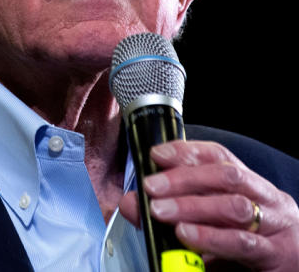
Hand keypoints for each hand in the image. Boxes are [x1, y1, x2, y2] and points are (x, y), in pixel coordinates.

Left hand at [119, 141, 298, 270]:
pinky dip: (211, 237)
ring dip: (193, 206)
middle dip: (184, 178)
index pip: (220, 157)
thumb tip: (131, 203)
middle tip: (151, 186)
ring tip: (161, 211)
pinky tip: (187, 235)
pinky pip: (243, 242)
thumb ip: (170, 213)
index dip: (186, 151)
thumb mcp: (209, 224)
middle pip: (226, 176)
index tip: (156, 154)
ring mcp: (275, 226)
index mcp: (251, 186)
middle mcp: (267, 199)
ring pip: (235, 206)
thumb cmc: (247, 246)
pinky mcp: (275, 255)